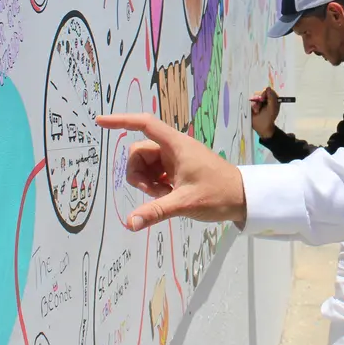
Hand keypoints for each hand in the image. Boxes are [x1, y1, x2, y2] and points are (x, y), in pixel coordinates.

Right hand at [98, 113, 246, 227]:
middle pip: (138, 152)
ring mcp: (174, 158)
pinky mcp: (176, 169)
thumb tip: (129, 223)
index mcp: (176, 145)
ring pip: (145, 165)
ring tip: (166, 196)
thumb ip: (155, 212)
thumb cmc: (218, 194)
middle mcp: (173, 148)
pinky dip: (155, 185)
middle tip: (157, 193)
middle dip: (138, 174)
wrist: (243, 197)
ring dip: (147, 182)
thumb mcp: (185, 203)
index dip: (121, 120)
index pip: (144, 124)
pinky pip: (154, 173)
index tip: (100, 122)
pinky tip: (168, 196)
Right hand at [249, 87, 280, 138]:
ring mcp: (260, 103)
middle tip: (260, 105)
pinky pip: (252, 102)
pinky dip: (253, 107)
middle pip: (261, 93)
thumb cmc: (268, 118)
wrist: (261, 127)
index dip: (265, 94)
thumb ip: (271, 97)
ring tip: (257, 111)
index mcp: (273, 100)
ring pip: (256, 97)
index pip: (269, 91)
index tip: (263, 99)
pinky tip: (255, 112)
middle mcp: (266, 100)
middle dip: (260, 99)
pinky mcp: (254, 105)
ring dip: (256, 104)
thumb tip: (268, 88)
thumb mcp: (272, 108)